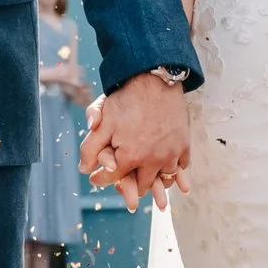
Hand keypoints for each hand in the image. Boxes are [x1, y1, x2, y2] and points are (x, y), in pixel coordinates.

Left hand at [77, 71, 190, 211]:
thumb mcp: (103, 122)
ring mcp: (171, 154)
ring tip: (148, 181)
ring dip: (155, 182)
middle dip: (131, 186)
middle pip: (142, 185)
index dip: (101, 179)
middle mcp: (153, 160)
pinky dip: (174, 171)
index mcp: (130, 157)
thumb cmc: (127, 100)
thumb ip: (90, 148)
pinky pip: (181, 167)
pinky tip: (167, 169)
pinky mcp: (184, 146)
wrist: (156, 80)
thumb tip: (83, 169)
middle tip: (125, 185)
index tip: (95, 178)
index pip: (113, 178)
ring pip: (164, 180)